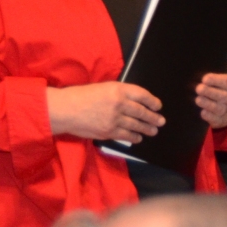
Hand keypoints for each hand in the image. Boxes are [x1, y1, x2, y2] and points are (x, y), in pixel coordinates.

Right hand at [47, 82, 163, 142]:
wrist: (65, 109)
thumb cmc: (81, 96)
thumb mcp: (102, 87)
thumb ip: (119, 93)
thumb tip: (134, 102)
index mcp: (118, 89)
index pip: (141, 95)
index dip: (152, 101)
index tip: (158, 106)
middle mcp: (119, 103)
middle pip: (141, 111)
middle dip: (152, 117)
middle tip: (161, 121)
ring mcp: (114, 119)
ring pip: (136, 125)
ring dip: (146, 128)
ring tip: (154, 131)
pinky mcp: (108, 131)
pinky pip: (125, 135)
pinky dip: (134, 137)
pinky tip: (138, 138)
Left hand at [195, 73, 226, 128]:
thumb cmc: (221, 89)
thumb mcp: (222, 81)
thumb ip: (214, 80)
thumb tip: (204, 80)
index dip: (216, 80)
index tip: (204, 79)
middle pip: (225, 97)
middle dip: (210, 92)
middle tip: (198, 89)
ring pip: (220, 109)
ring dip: (208, 104)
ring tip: (198, 100)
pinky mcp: (224, 121)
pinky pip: (216, 120)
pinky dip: (208, 116)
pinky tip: (202, 111)